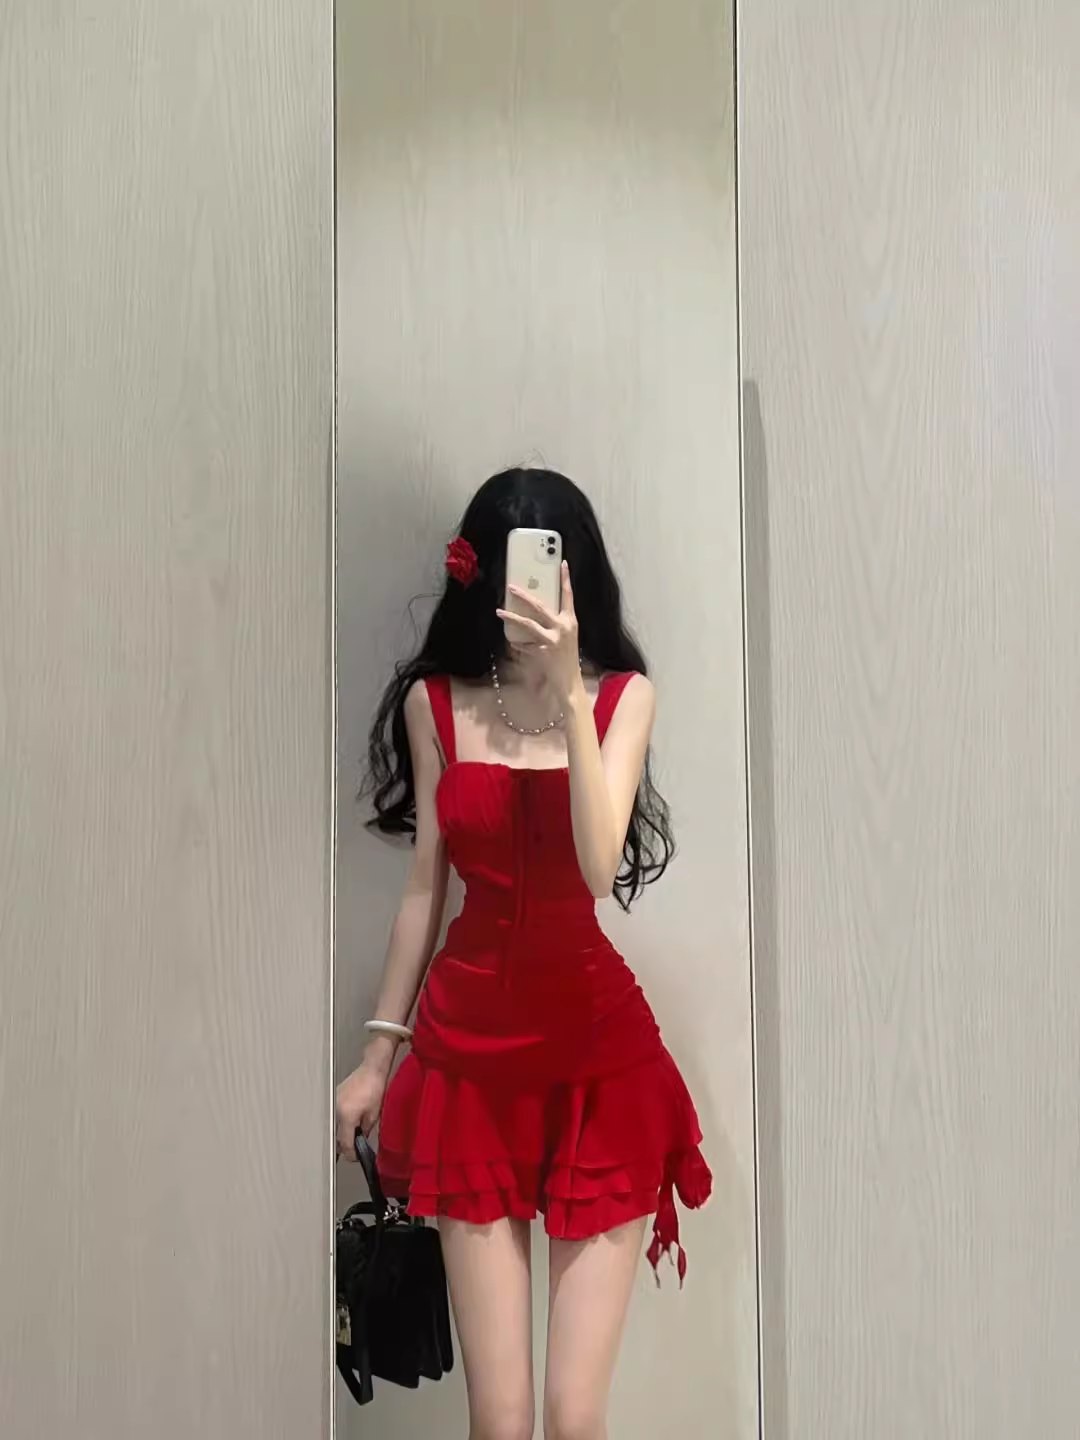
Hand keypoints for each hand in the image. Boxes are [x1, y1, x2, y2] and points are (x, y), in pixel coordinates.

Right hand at [335, 1062, 386, 1159]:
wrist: (371, 1069)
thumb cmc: (375, 1087)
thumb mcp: (374, 1115)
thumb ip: (365, 1131)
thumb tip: (360, 1140)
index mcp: (346, 1115)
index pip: (345, 1142)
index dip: (351, 1153)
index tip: (355, 1157)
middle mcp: (335, 1109)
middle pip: (336, 1135)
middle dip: (345, 1143)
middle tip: (354, 1148)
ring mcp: (333, 1102)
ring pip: (334, 1125)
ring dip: (342, 1131)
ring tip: (354, 1133)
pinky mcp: (334, 1097)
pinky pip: (335, 1115)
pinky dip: (341, 1121)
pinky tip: (350, 1120)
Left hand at [496, 562, 582, 702]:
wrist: (569, 682)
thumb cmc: (567, 658)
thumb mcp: (566, 636)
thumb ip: (555, 623)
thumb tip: (537, 611)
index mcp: (570, 621)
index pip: (568, 595)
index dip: (565, 579)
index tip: (562, 563)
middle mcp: (563, 627)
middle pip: (540, 606)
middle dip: (524, 596)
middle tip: (511, 587)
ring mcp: (553, 639)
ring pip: (528, 624)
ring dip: (512, 617)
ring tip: (499, 612)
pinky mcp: (543, 651)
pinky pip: (525, 644)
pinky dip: (518, 643)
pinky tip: (513, 642)